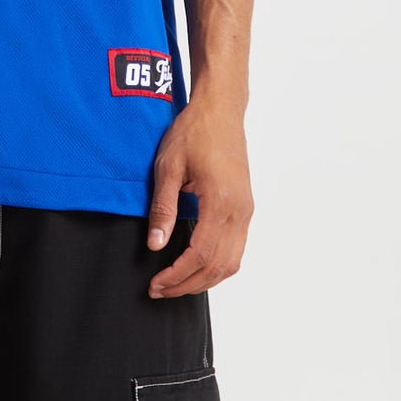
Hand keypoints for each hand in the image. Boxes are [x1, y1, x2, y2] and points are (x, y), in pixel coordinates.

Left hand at [144, 99, 253, 297]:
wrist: (220, 110)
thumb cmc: (194, 132)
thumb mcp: (168, 167)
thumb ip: (163, 209)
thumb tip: (154, 244)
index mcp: (221, 201)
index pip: (200, 254)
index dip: (177, 275)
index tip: (156, 284)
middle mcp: (240, 211)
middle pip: (218, 266)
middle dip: (188, 284)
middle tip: (160, 290)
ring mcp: (246, 210)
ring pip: (231, 262)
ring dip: (204, 279)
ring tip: (176, 284)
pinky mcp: (245, 207)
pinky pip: (236, 248)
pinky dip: (217, 265)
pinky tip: (196, 266)